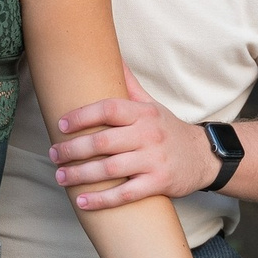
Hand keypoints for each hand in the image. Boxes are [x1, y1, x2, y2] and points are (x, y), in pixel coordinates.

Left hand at [51, 67, 220, 209]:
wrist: (203, 157)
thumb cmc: (168, 130)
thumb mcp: (152, 105)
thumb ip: (129, 84)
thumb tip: (112, 55)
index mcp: (143, 114)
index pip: (108, 108)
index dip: (82, 116)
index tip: (61, 124)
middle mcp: (148, 135)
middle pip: (103, 141)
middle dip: (73, 149)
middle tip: (54, 154)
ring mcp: (154, 160)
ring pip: (110, 169)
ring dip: (80, 175)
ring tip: (61, 177)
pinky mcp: (159, 183)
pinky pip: (126, 194)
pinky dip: (102, 200)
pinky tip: (82, 201)